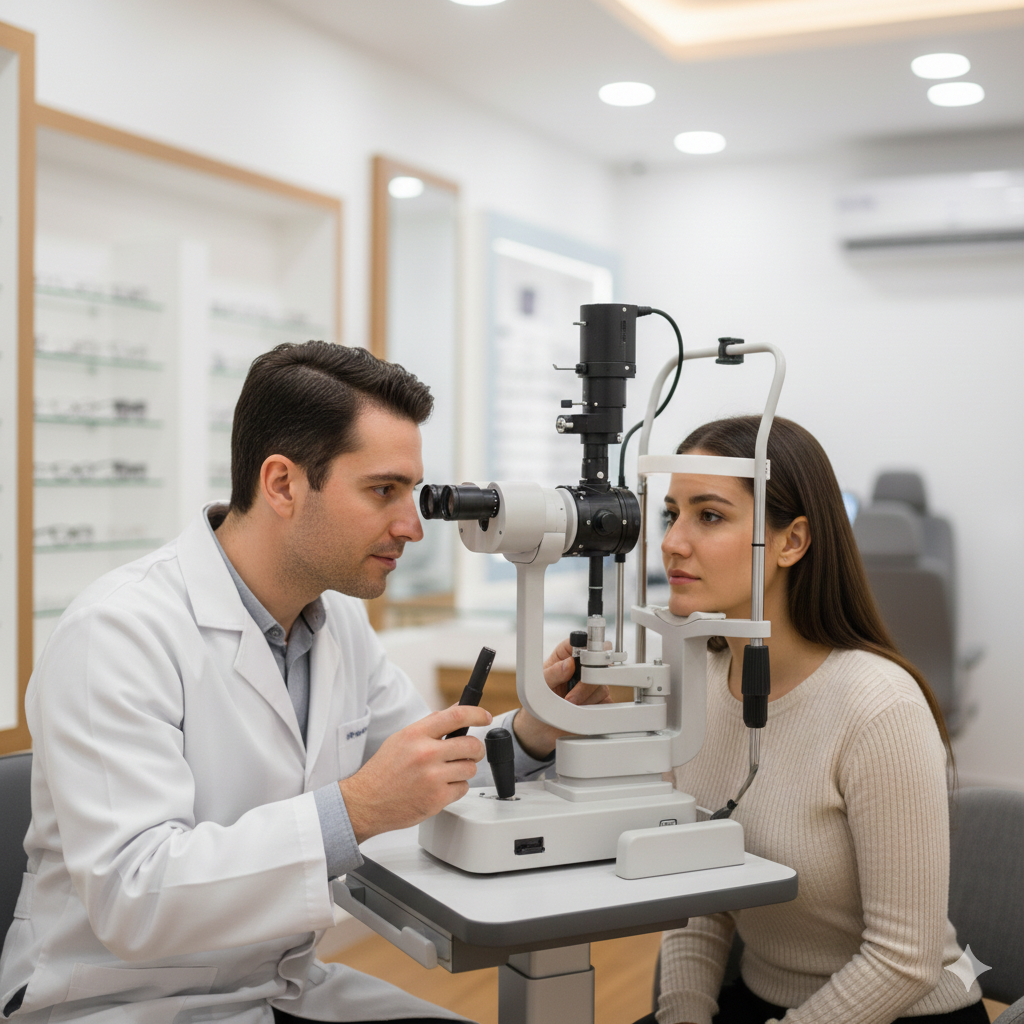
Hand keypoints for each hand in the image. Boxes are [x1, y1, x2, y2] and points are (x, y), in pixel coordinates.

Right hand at [339, 704, 491, 842]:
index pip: (456, 716)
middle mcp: (426, 753)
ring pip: (470, 768)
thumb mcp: (402, 739)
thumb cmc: (383, 771)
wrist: (366, 802)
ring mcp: (433, 777)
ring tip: (446, 773)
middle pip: (471, 744)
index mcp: (416, 735)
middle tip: (470, 752)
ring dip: (464, 770)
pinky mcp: (437, 799)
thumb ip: (430, 724)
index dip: (477, 713)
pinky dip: (456, 788)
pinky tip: (440, 788)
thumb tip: (456, 710)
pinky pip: (463, 788)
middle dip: (475, 749)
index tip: (485, 716)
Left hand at [512, 637, 612, 758]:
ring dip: (585, 698)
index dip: (585, 650)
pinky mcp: (601, 702)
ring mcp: (594, 685)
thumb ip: (552, 673)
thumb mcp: (539, 686)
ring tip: (569, 705)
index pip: (581, 641)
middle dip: (585, 681)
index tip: (579, 663)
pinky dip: (593, 709)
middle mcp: (583, 667)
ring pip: (602, 685)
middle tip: (569, 695)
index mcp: (566, 655)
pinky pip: (607, 703)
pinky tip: (580, 711)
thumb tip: (569, 664)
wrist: (540, 729)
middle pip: (599, 663)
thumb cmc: (537, 703)